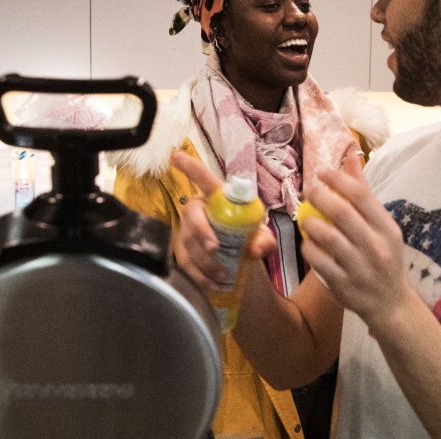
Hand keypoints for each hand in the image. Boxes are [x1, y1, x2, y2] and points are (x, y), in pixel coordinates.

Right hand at [170, 151, 275, 294]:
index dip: (191, 169)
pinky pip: (186, 263)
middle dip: (201, 232)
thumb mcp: (260, 236)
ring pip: (188, 243)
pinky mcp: (183, 252)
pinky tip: (213, 284)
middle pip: (192, 216)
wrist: (240, 257)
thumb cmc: (247, 235)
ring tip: (223, 275)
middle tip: (215, 248)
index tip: (176, 156)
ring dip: (204, 260)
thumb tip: (258, 248)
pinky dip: (199, 276)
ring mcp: (187, 231)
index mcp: (216, 198)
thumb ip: (264, 240)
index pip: (204, 179)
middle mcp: (198, 210)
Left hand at [299, 156, 415, 332]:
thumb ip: (364, 194)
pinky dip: (309, 247)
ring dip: (310, 222)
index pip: (361, 195)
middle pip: (342, 212)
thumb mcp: (382, 226)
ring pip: (326, 236)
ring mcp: (359, 267)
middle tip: (309, 191)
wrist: (389, 303)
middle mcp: (376, 246)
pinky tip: (309, 243)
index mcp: (387, 228)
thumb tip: (350, 159)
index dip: (338, 179)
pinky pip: (317, 260)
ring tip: (306, 219)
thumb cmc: (384, 257)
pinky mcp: (343, 284)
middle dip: (320, 196)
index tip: (322, 172)